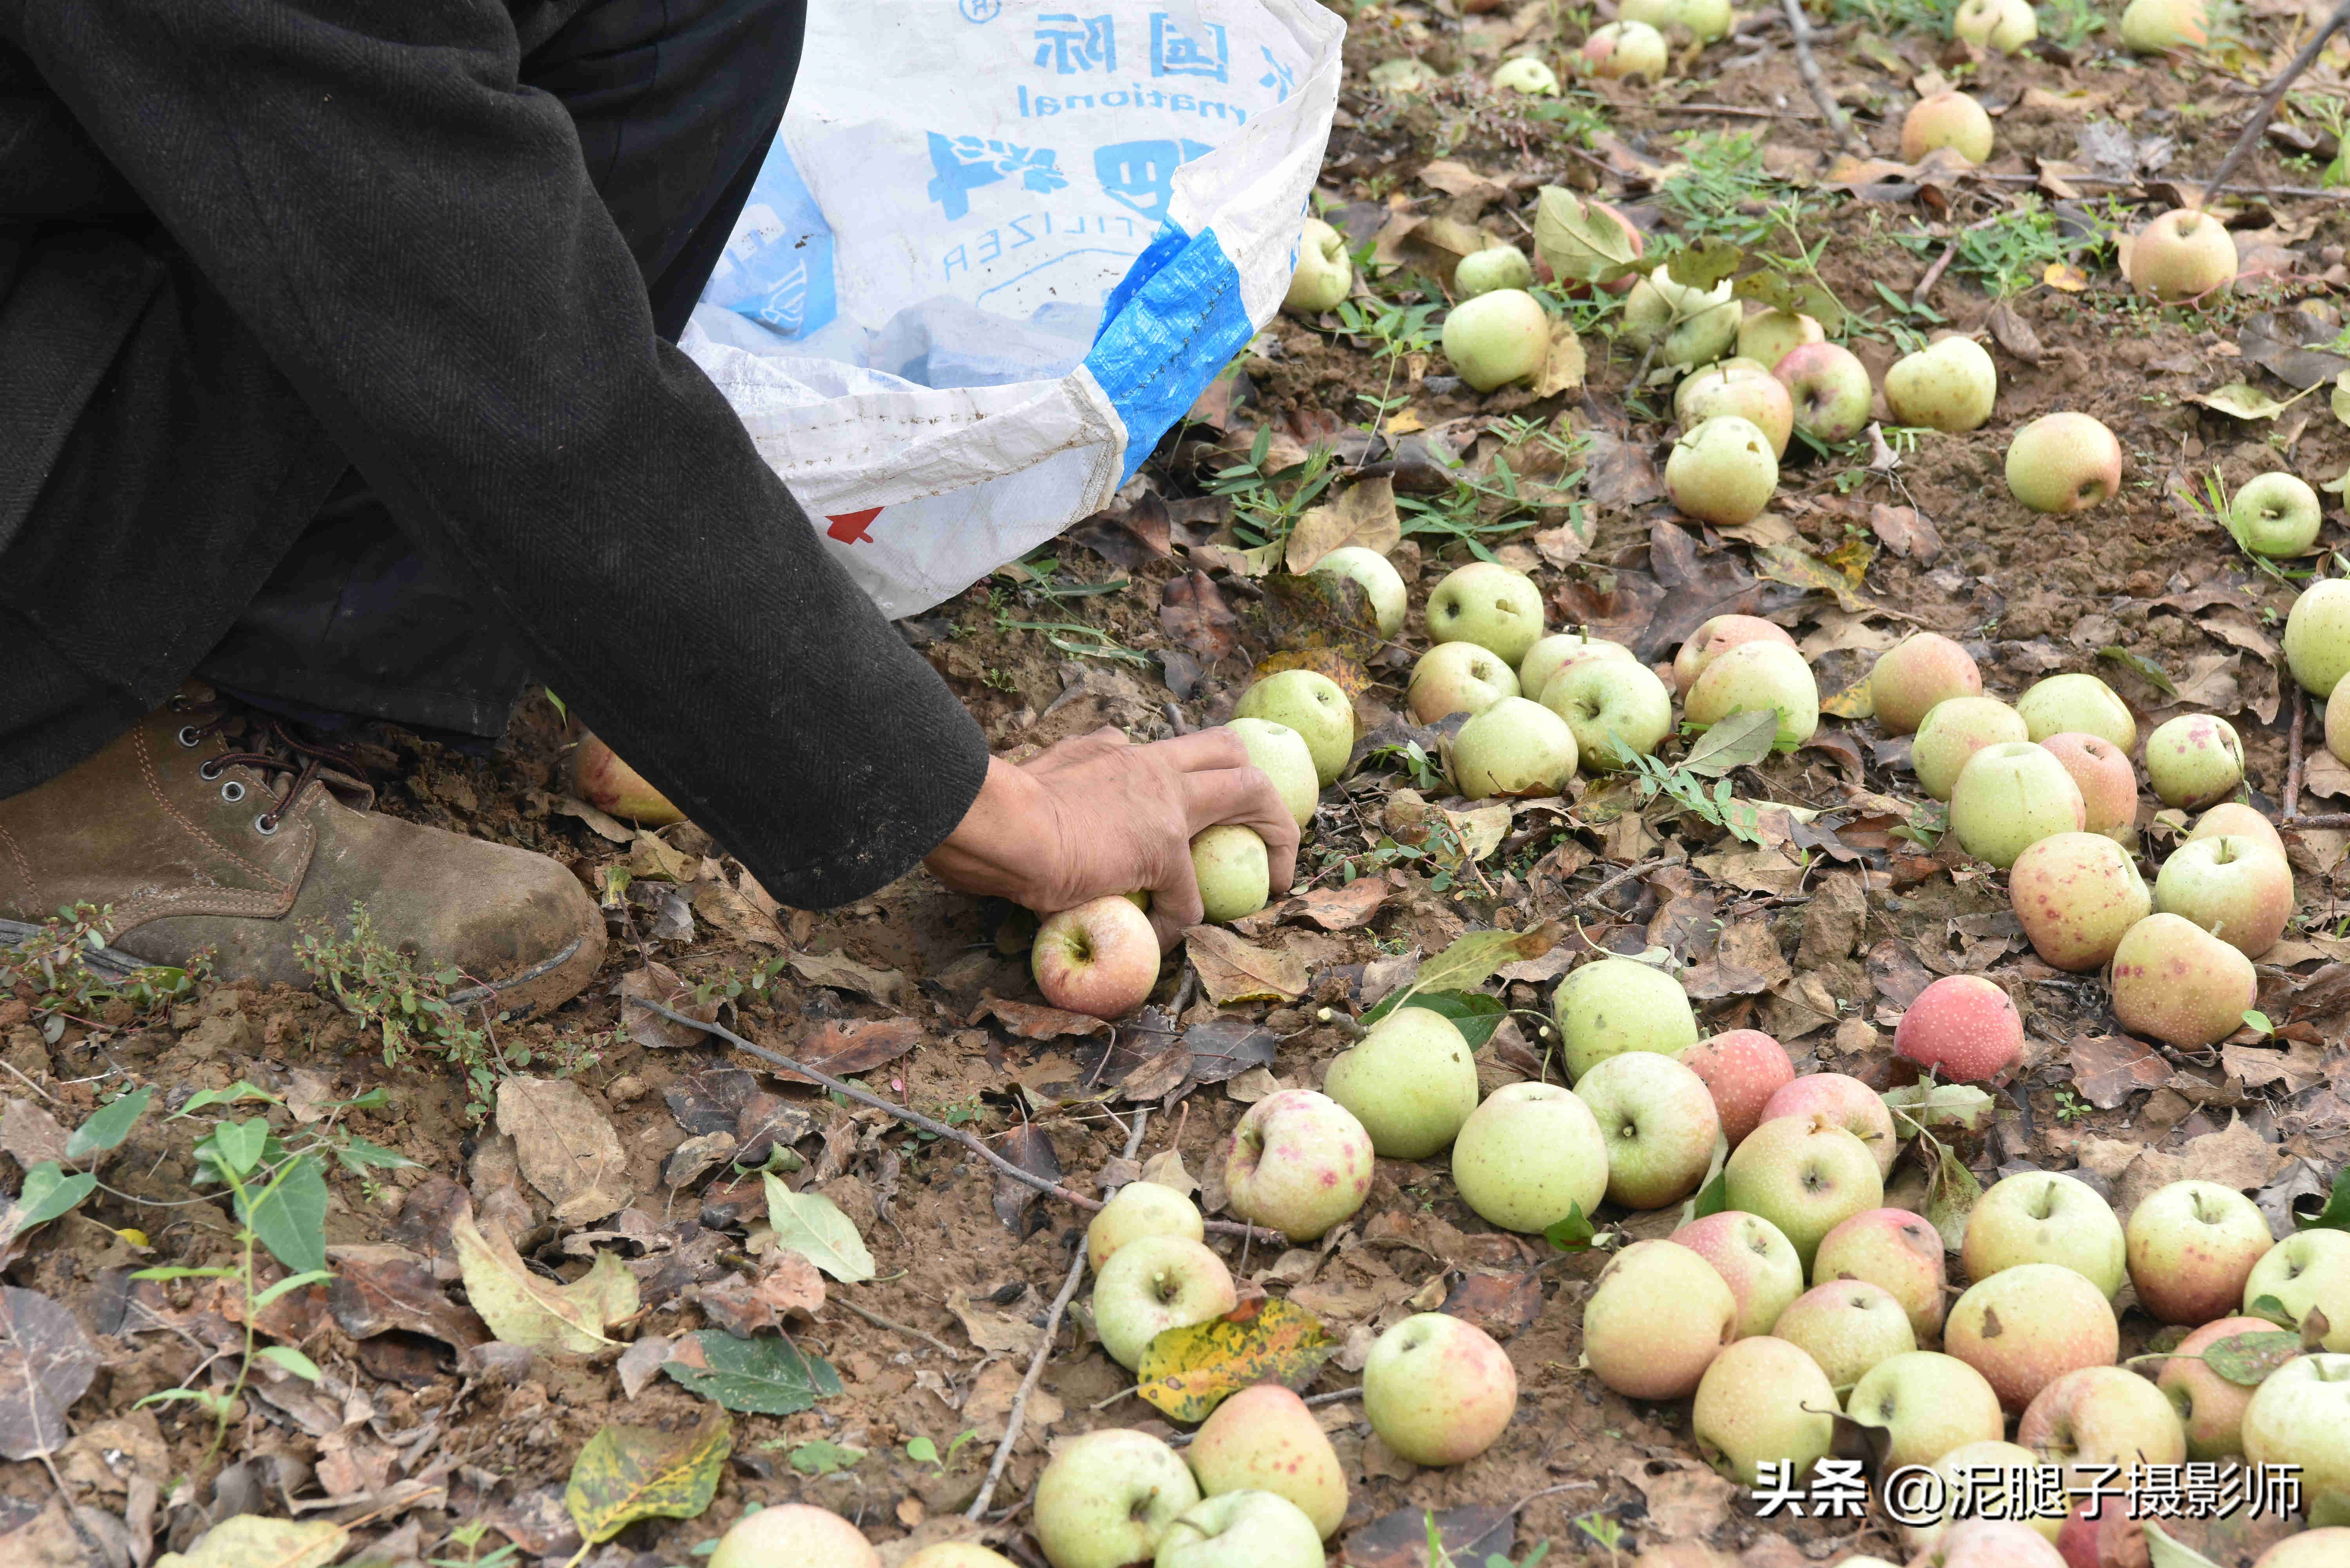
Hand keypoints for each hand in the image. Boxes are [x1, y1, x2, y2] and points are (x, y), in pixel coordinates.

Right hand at [924, 727, 1301, 945]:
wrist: (995, 823)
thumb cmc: (998, 807)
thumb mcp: (1039, 770)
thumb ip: (1068, 766)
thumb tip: (1065, 770)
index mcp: (1118, 751)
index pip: (1175, 750)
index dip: (1203, 774)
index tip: (1204, 805)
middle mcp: (1152, 766)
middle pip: (1232, 753)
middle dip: (1261, 788)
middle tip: (1270, 833)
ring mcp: (1165, 804)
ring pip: (1252, 793)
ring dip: (1277, 839)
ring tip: (1277, 885)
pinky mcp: (1162, 850)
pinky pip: (1189, 899)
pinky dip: (1181, 924)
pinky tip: (1163, 939)